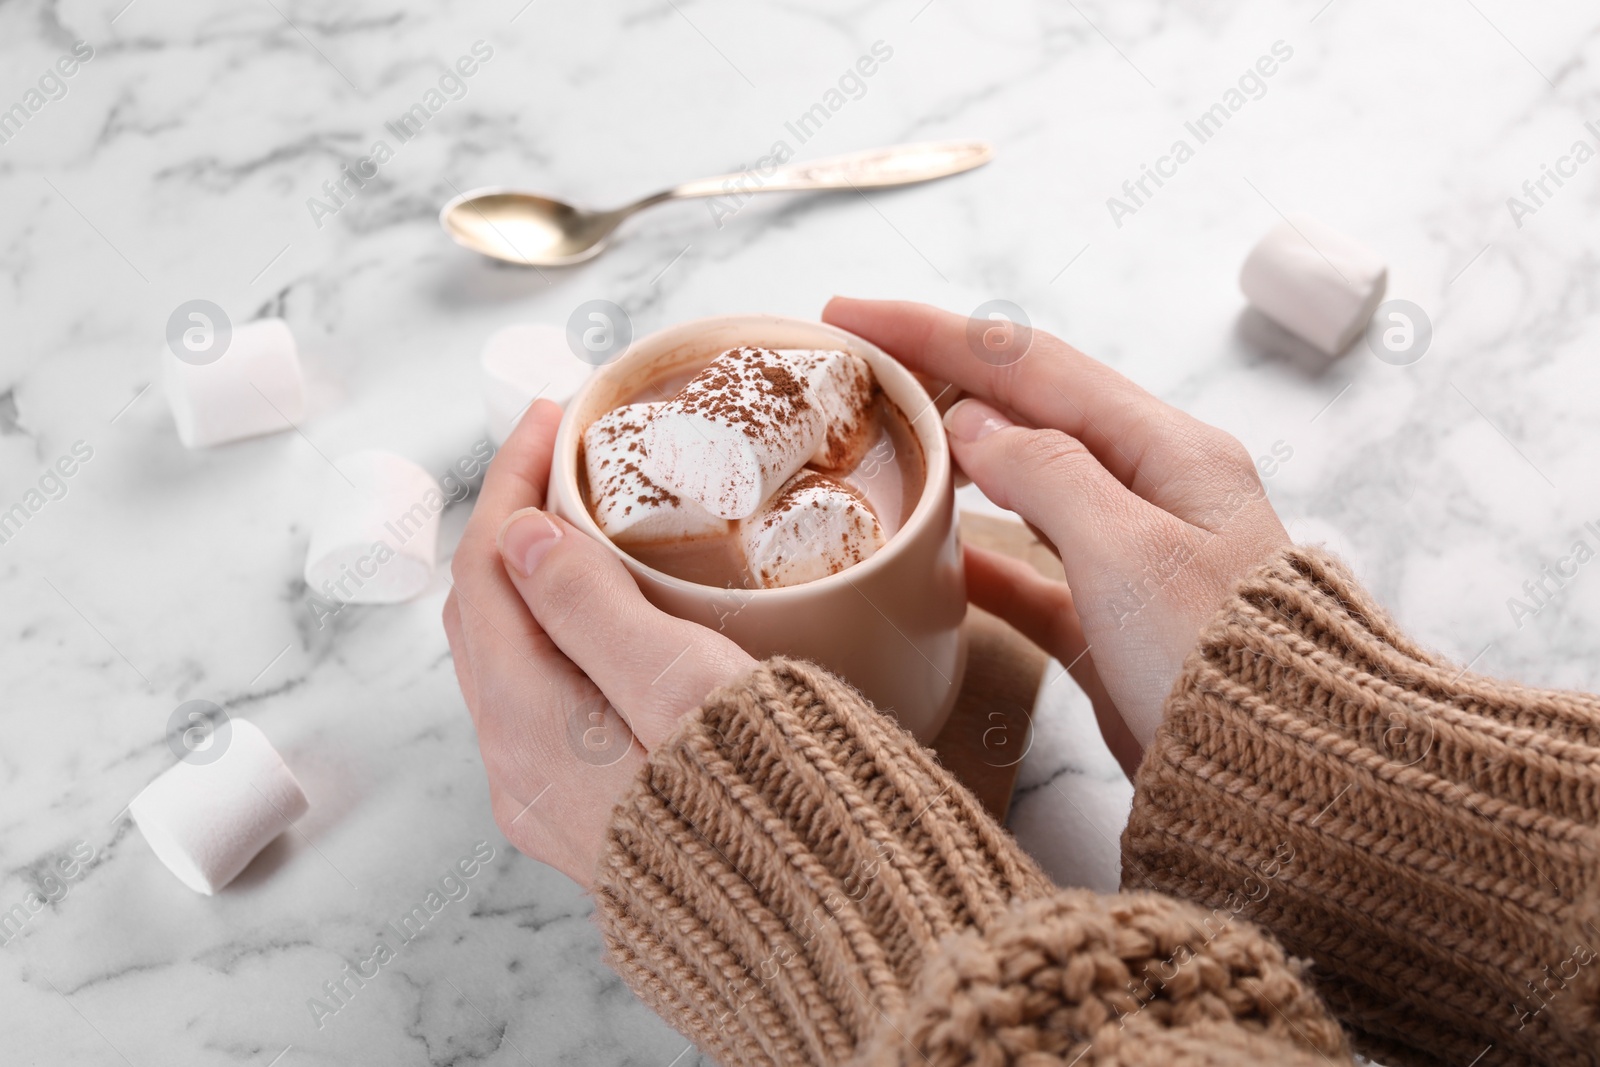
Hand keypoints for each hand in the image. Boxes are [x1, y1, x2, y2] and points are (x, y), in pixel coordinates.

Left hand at [443, 400, 756, 886]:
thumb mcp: (682, 688)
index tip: (557, 415)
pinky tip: (606, 608)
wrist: (822, 933)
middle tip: (567, 452)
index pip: (488, 570)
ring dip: (533, 574)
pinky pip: (543, 697)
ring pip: (510, 656)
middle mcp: (521, 768)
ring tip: (586, 514)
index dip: (513, 480)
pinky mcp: (591, 811)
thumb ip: (591, 609)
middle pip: (485, 612)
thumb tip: (520, 534)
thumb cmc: (771, 811)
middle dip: (514, 518)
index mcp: (532, 726)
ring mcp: (550, 797)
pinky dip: (559, 629)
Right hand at [823, 298, 1288, 771]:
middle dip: (940, 380)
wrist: (1285, 783)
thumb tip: (973, 423)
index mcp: (1168, 449)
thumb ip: (1046, 472)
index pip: (1031, 362)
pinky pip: (1029, 571)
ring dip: (953, 459)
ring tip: (880, 443)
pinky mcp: (1111, 624)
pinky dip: (977, 556)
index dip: (935, 331)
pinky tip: (927, 554)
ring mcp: (1133, 555)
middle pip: (1027, 411)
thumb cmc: (1221, 661)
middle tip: (852, 372)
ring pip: (1024, 484)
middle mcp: (1153, 488)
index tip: (851, 314)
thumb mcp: (1129, 550)